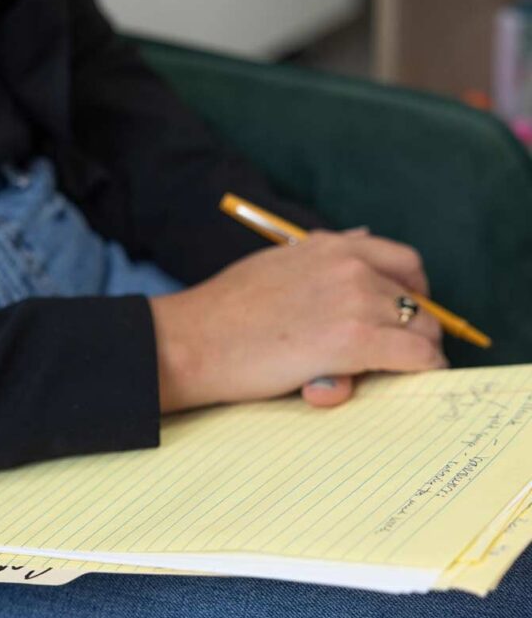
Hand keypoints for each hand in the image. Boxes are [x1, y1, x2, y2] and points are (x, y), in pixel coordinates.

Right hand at [150, 230, 444, 412]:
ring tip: (400, 370)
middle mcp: (350, 265)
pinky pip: (417, 356)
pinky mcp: (353, 340)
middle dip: (418, 327)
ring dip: (419, 351)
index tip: (406, 315)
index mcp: (332, 246)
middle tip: (404, 352)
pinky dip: (425, 369)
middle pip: (418, 299)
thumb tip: (360, 238)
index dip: (413, 293)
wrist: (192, 340)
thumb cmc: (225, 310)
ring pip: (423, 328)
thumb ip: (322, 255)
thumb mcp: (277, 263)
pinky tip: (416, 378)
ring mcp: (354, 300)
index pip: (403, 262)